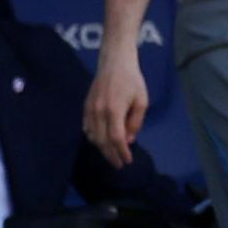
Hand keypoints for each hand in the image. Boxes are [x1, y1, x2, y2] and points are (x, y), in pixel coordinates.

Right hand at [83, 55, 146, 169]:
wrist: (114, 63)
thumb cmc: (132, 80)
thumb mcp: (141, 101)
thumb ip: (135, 122)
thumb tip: (128, 141)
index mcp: (114, 110)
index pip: (116, 139)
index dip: (121, 152)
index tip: (127, 161)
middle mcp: (99, 112)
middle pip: (102, 141)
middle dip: (111, 155)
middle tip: (119, 164)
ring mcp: (89, 110)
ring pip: (92, 136)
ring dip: (101, 149)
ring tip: (111, 155)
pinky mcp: (85, 107)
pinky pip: (86, 128)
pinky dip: (93, 138)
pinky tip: (101, 142)